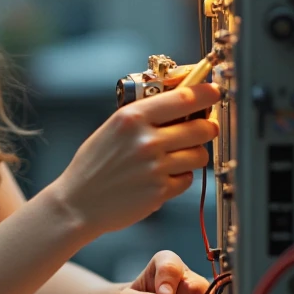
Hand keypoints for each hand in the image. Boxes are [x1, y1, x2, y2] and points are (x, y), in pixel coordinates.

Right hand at [56, 83, 220, 236]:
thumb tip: (184, 101)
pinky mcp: (160, 191)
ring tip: (176, 156)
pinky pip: (188, 178)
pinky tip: (162, 176)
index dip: (206, 93)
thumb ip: (146, 113)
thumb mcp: (114, 126)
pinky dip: (181, 177)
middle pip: (201, 127)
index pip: (184, 98)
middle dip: (207, 127)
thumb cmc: (95, 164)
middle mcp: (146, 140)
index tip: (214, 92)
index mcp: (133, 117)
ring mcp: (155, 167)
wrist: (79, 202)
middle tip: (204, 127)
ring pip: (200, 154)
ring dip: (194, 154)